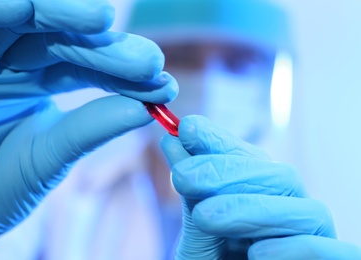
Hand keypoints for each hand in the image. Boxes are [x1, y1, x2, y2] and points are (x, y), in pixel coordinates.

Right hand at [0, 0, 177, 255]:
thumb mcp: (49, 156)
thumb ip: (91, 129)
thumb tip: (146, 110)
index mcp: (43, 77)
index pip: (89, 64)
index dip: (124, 70)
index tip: (163, 83)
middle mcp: (16, 55)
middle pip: (64, 35)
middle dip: (104, 43)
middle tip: (148, 58)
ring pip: (22, 14)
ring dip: (60, 13)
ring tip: (102, 19)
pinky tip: (25, 8)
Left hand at [161, 116, 360, 258]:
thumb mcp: (198, 228)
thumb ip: (192, 191)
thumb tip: (171, 141)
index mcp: (266, 195)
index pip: (250, 160)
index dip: (220, 141)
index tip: (188, 129)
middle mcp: (293, 209)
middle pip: (280, 176)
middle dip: (228, 172)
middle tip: (183, 176)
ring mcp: (315, 235)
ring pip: (305, 209)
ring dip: (251, 209)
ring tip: (203, 217)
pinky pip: (324, 249)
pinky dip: (292, 247)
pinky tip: (256, 254)